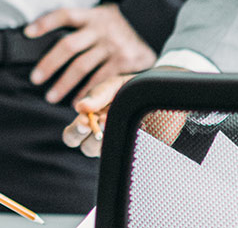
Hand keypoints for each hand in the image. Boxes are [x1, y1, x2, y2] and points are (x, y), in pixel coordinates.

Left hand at [26, 3, 156, 102]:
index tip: (27, 33)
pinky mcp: (124, 61)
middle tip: (35, 79)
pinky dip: (86, 92)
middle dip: (49, 64)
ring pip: (81, 66)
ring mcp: (113, 45)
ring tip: (51, 97)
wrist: (152, 27)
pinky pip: (99, 79)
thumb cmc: (115, 26)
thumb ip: (80, 25)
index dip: (44, 23)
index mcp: (92, 16)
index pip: (64, 15)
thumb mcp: (99, 16)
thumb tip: (44, 36)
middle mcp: (101, 29)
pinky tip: (76, 102)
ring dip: (64, 84)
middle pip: (68, 46)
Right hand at [62, 67, 189, 157]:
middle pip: (84, 147)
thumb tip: (80, 107)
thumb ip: (98, 94)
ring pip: (102, 153)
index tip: (84, 122)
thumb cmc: (133, 87)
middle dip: (84, 138)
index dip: (75, 131)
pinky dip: (125, 142)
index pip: (73, 134)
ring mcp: (120, 143)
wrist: (164, 91)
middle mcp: (102, 135)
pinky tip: (133, 130)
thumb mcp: (115, 84)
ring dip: (103, 140)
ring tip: (110, 123)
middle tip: (90, 126)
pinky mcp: (138, 149)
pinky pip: (127, 153)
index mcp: (92, 120)